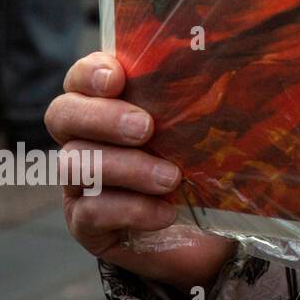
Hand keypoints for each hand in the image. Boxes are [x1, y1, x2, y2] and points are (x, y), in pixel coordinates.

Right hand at [46, 52, 236, 292]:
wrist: (208, 234)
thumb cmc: (204, 167)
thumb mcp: (206, 129)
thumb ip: (201, 99)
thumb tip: (237, 65)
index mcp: (108, 106)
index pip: (80, 79)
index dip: (90, 73)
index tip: (117, 78)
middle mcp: (85, 140)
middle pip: (63, 115)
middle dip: (103, 118)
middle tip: (145, 128)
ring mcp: (80, 183)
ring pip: (77, 164)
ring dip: (127, 168)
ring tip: (171, 178)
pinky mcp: (87, 225)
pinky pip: (92, 212)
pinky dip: (132, 209)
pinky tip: (165, 212)